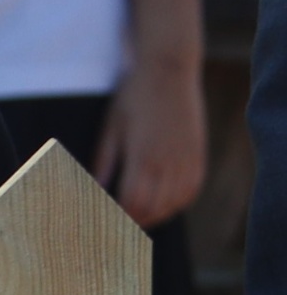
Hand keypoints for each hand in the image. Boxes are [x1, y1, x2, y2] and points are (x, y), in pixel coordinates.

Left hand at [92, 60, 206, 228]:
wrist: (169, 68)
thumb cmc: (134, 95)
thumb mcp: (112, 126)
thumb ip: (105, 161)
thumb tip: (95, 189)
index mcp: (144, 156)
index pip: (133, 203)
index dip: (119, 217)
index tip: (105, 221)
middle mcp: (169, 162)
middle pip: (152, 209)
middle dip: (134, 221)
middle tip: (117, 225)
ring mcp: (187, 159)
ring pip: (173, 204)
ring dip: (155, 215)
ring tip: (137, 217)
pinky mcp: (198, 155)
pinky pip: (190, 191)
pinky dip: (175, 203)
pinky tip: (162, 204)